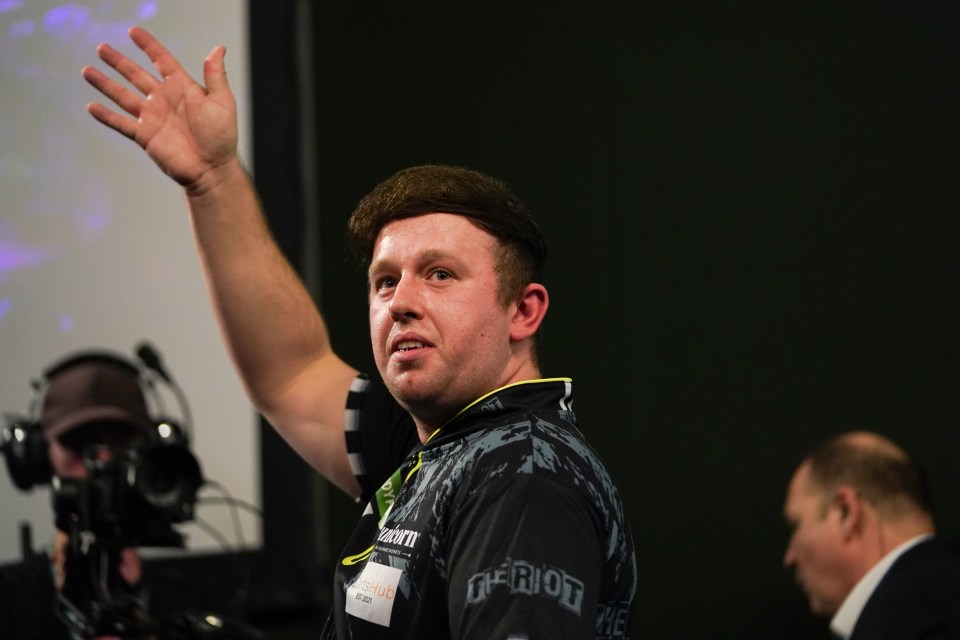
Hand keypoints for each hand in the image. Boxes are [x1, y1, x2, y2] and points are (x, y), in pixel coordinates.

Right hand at [81, 26, 237, 191]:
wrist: (211, 168)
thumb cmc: (221, 137)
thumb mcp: (222, 101)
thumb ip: (215, 75)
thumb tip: (219, 48)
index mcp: (182, 88)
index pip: (161, 61)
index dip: (148, 46)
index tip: (133, 32)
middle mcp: (164, 100)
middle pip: (136, 75)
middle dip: (118, 62)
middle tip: (101, 48)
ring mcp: (152, 118)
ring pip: (123, 96)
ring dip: (105, 84)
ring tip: (87, 71)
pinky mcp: (145, 136)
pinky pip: (121, 124)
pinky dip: (106, 116)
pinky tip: (91, 107)